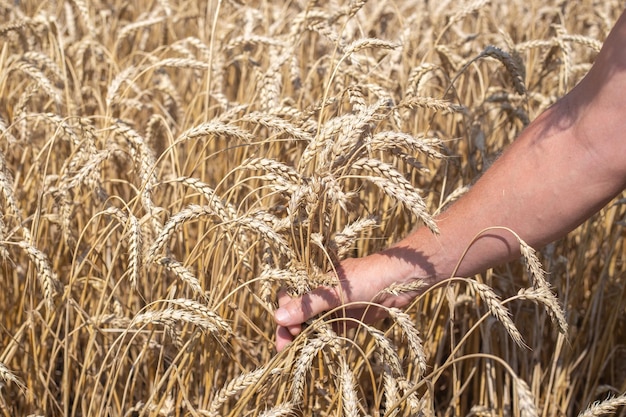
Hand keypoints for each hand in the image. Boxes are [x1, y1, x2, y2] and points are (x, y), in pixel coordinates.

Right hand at [273, 249, 431, 351]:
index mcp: (315, 281)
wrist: (401, 279)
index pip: (290, 298)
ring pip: (313, 324)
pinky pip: (330, 331)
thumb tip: (277, 317)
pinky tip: (318, 350)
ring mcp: (336, 307)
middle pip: (299, 313)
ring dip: (305, 337)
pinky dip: (323, 340)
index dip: (286, 314)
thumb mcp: (333, 292)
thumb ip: (307, 306)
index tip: (289, 329)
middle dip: (291, 330)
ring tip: (298, 354)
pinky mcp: (349, 318)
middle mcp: (323, 294)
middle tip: (285, 350)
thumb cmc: (366, 278)